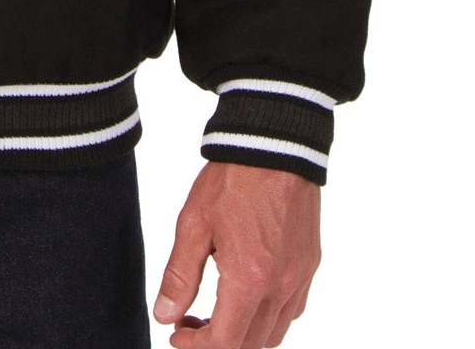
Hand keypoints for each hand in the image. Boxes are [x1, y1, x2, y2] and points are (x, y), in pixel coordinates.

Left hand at [153, 161, 319, 348]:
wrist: (273, 145)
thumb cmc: (232, 180)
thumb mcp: (193, 224)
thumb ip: (179, 275)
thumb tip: (165, 315)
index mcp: (250, 280)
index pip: (224, 343)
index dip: (195, 347)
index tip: (176, 334)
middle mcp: (281, 288)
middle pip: (250, 346)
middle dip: (216, 344)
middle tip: (188, 323)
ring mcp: (300, 279)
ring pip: (273, 335)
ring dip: (242, 336)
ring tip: (213, 313)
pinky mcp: (309, 266)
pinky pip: (291, 312)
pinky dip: (266, 320)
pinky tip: (244, 298)